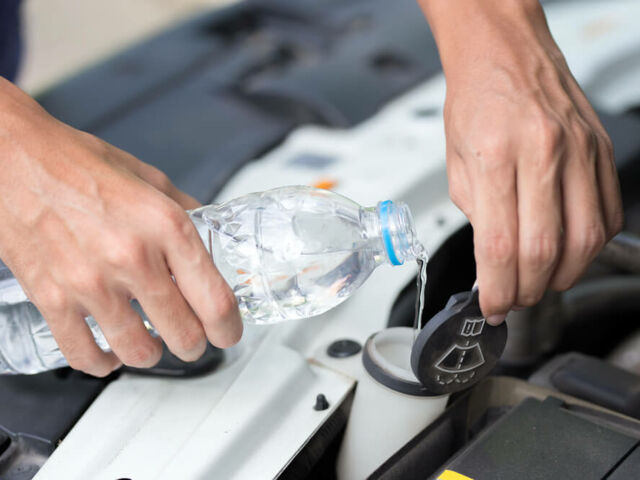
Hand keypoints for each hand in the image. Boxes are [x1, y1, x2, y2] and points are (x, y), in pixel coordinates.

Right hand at [0, 78, 241, 375]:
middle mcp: (133, 258)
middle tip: (192, 339)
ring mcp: (90, 283)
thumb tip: (212, 233)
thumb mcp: (149, 179)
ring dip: (152, 355)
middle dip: (194, 344)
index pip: (216, 300)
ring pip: (139, 352)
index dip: (229, 328)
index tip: (228, 333)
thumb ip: (185, 210)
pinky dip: (103, 363)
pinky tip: (109, 355)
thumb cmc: (78, 164)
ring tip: (153, 346)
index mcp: (166, 226)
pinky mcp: (51, 298)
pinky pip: (84, 355)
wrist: (13, 159)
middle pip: (184, 334)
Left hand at [419, 0, 622, 322]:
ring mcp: (579, 150)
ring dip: (563, 275)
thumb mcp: (456, 163)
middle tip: (515, 299)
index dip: (497, 287)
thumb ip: (476, 214)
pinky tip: (570, 250)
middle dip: (528, 289)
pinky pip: (608, 212)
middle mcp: (543, 152)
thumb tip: (491, 260)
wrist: (506, 54)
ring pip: (584, 238)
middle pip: (544, 249)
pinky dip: (591, 244)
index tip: (492, 306)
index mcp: (495, 156)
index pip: (499, 244)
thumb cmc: (477, 102)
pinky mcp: (600, 150)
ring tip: (542, 282)